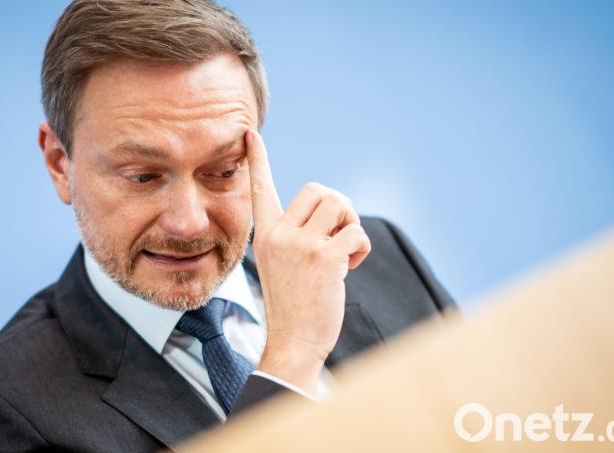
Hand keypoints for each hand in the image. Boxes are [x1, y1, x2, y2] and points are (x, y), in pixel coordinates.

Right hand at [245, 130, 370, 393]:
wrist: (293, 342)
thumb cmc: (294, 306)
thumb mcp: (283, 265)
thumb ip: (296, 237)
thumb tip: (332, 215)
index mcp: (266, 235)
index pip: (261, 190)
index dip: (258, 161)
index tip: (251, 135)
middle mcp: (279, 235)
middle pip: (320, 190)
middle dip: (339, 208)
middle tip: (339, 235)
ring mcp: (300, 245)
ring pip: (340, 205)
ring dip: (351, 225)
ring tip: (345, 252)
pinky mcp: (324, 257)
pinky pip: (356, 230)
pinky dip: (361, 247)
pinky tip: (351, 267)